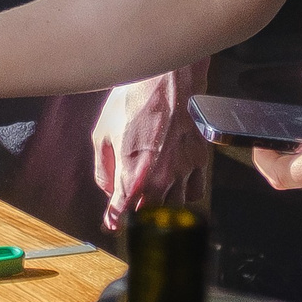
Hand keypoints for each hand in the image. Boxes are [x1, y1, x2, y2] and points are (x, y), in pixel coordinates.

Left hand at [93, 62, 213, 229]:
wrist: (166, 78)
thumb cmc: (133, 100)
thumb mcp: (102, 132)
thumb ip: (104, 167)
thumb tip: (108, 187)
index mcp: (134, 172)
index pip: (123, 209)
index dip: (115, 219)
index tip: (112, 223)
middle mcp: (161, 176)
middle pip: (150, 212)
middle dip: (138, 212)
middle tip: (130, 205)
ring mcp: (183, 170)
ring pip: (174, 206)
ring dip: (161, 205)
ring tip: (151, 195)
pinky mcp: (199, 160)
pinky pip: (195, 191)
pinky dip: (185, 195)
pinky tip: (175, 186)